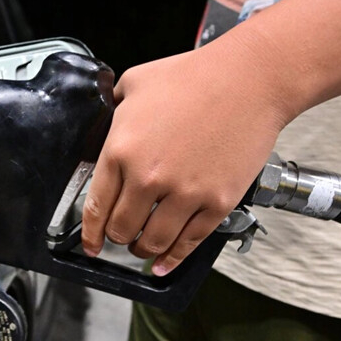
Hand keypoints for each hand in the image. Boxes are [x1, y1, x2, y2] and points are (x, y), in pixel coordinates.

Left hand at [81, 44, 291, 275]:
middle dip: (117, 237)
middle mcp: (148, 177)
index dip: (90, 233)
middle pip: (122, 229)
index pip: (96, 207)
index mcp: (121, 150)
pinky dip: (173, 259)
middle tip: (120, 236)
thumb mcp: (134, 83)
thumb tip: (104, 132)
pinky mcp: (216, 203)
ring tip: (141, 248)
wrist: (249, 79)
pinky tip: (165, 265)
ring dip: (142, 250)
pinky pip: (188, 243)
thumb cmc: (194, 76)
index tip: (90, 244)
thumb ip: (112, 112)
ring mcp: (185, 194)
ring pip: (152, 243)